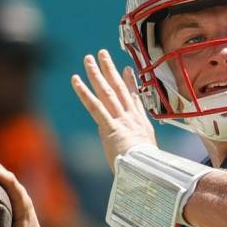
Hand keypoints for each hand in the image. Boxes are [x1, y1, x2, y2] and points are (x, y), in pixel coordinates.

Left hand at [71, 49, 156, 170]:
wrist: (148, 171)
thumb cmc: (149, 169)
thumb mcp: (151, 158)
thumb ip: (146, 153)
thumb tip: (148, 160)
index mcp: (142, 125)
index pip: (134, 99)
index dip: (130, 83)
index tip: (128, 69)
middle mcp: (131, 118)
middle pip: (119, 88)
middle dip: (110, 70)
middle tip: (103, 54)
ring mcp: (120, 120)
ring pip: (107, 92)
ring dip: (96, 74)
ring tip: (89, 59)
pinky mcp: (109, 126)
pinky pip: (95, 106)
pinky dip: (84, 92)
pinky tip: (76, 80)